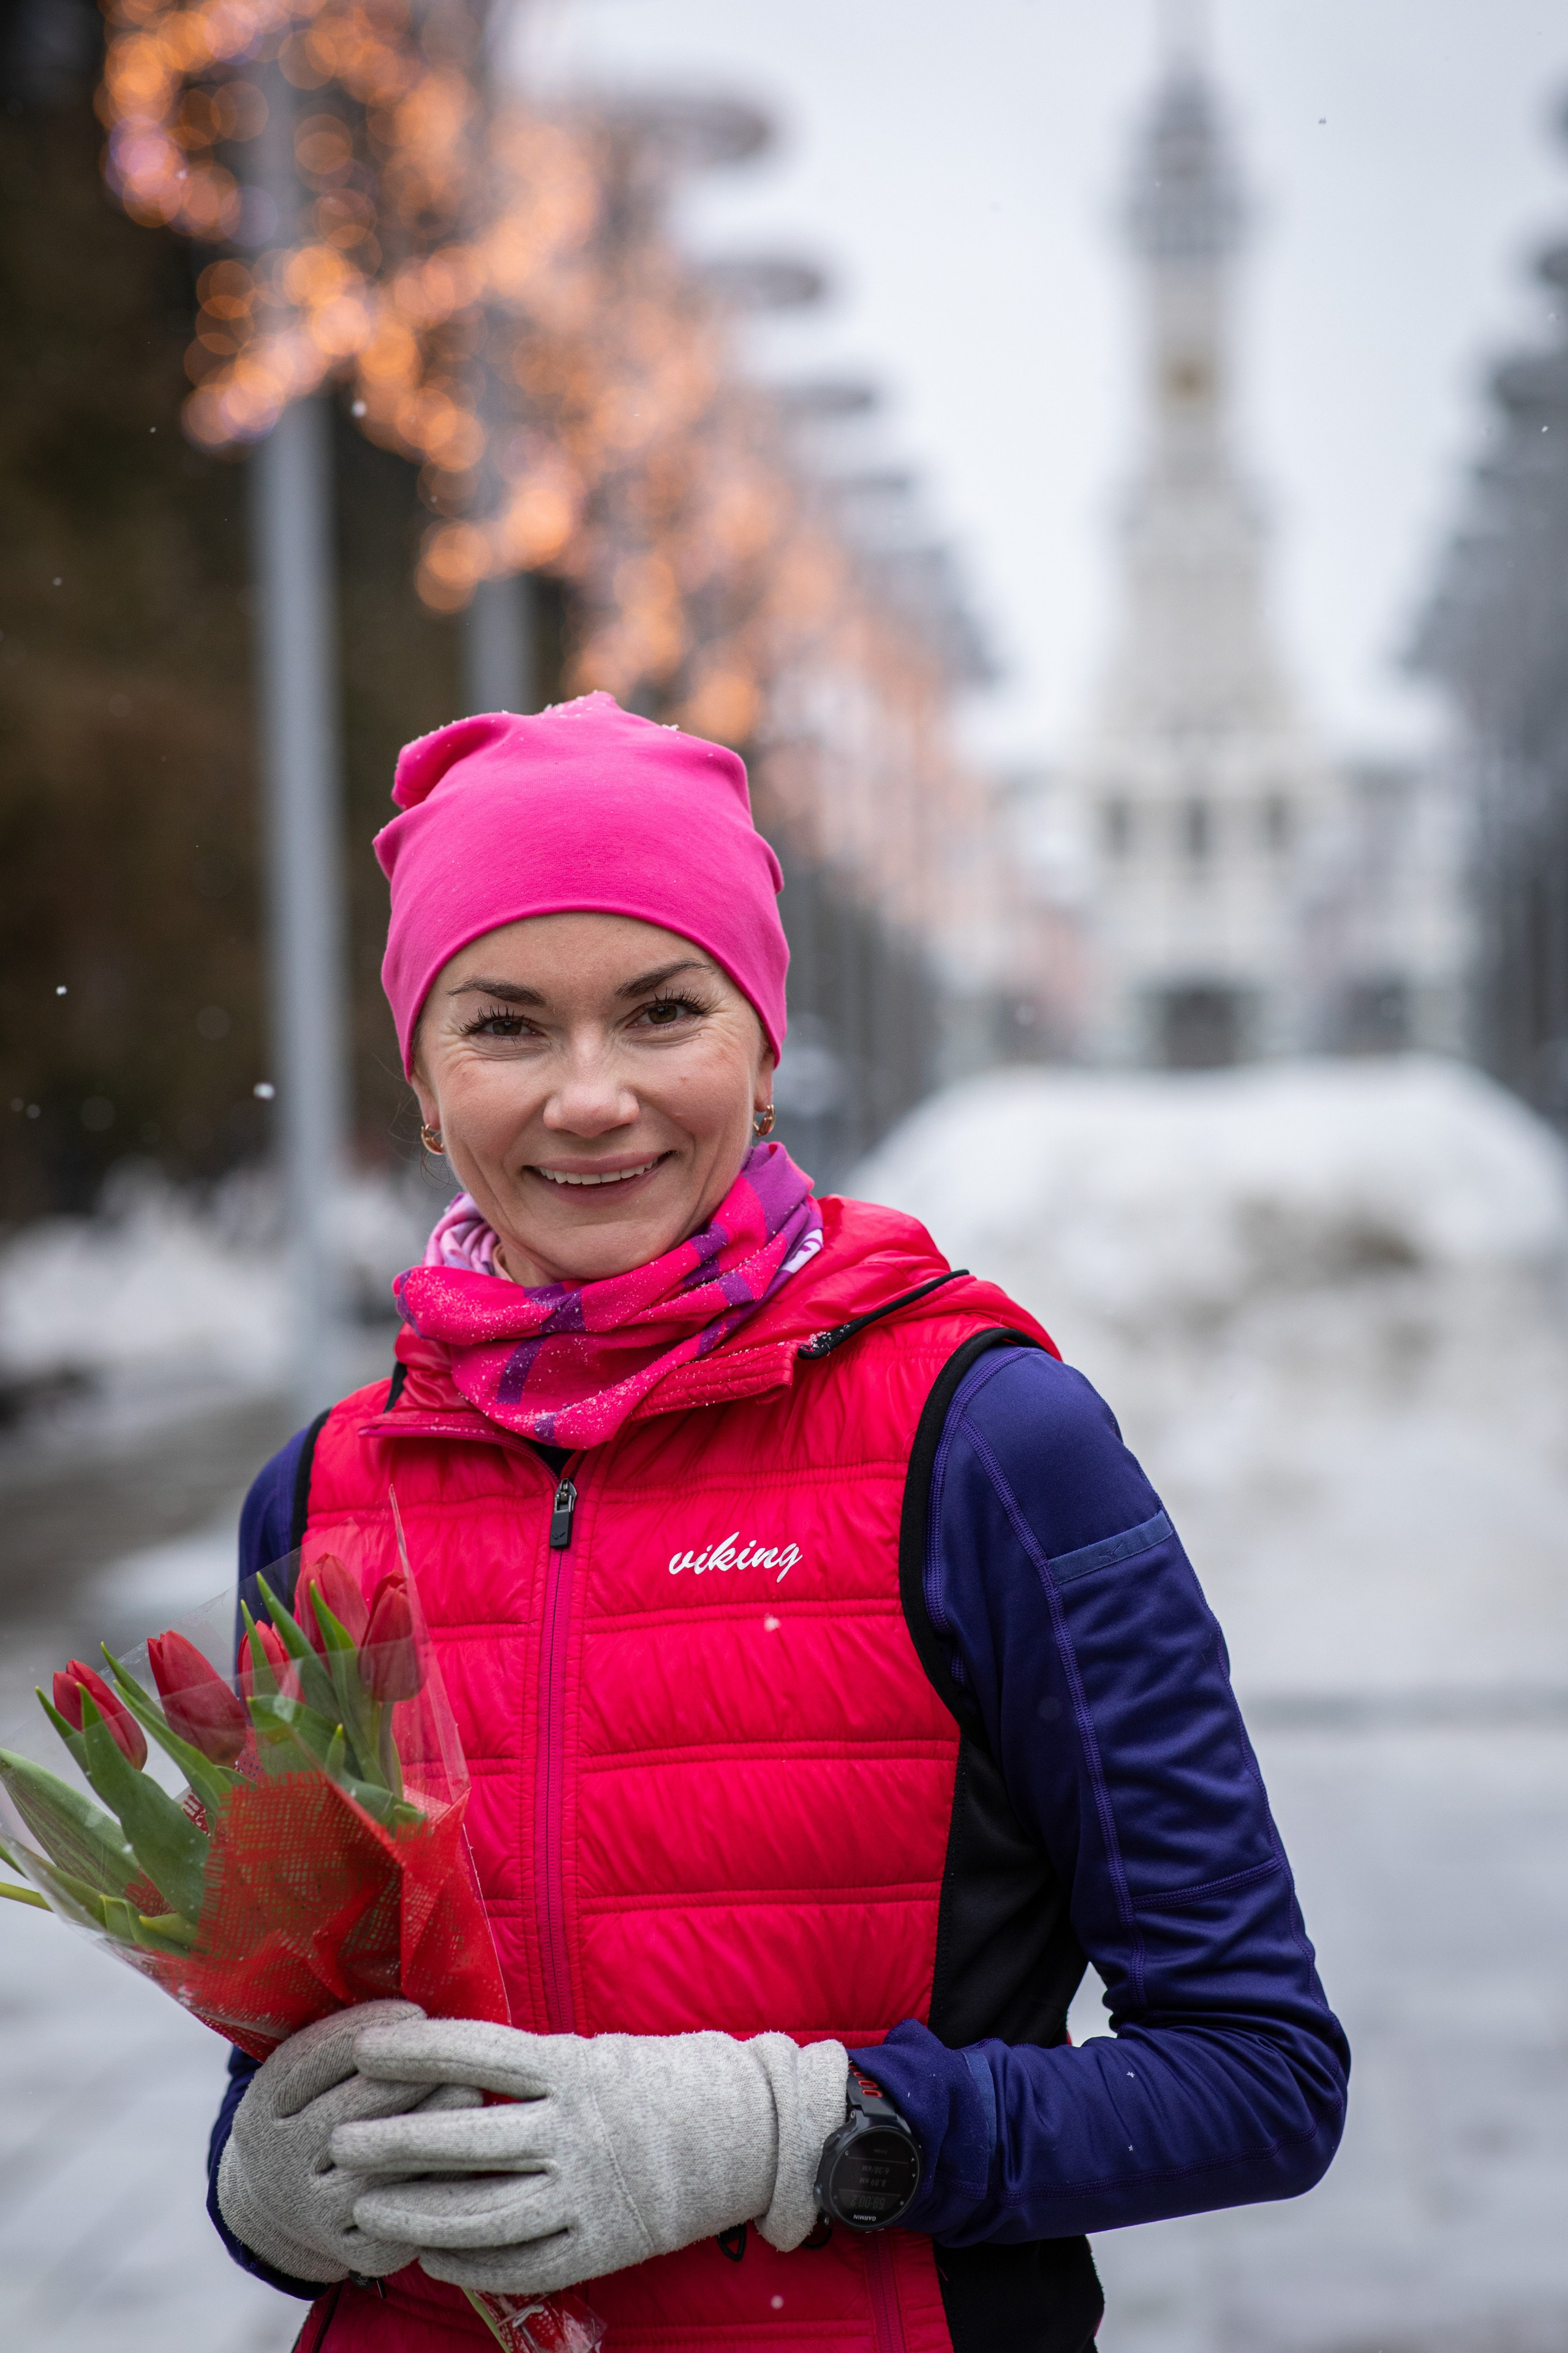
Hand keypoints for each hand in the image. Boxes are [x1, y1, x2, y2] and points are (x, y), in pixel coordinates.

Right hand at [217, 2000, 481, 2283]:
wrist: (275, 2202)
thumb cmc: (309, 2109)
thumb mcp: (298, 2072)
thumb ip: (338, 2038)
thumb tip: (408, 2008)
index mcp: (263, 2106)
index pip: (315, 2059)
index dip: (369, 2030)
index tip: (416, 2011)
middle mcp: (280, 2160)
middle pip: (353, 2111)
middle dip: (411, 2076)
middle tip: (461, 2053)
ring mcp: (314, 2210)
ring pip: (380, 2165)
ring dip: (430, 2127)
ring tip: (471, 2092)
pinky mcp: (354, 2250)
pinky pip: (402, 2218)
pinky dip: (434, 2187)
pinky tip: (464, 2157)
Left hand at [332, 2017, 849, 2296]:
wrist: (747, 2134)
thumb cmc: (665, 2080)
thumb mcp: (600, 2052)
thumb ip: (537, 2066)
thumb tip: (459, 2067)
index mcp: (575, 2068)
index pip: (480, 2055)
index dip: (418, 2052)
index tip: (365, 2051)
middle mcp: (575, 2130)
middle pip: (467, 2140)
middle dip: (396, 2143)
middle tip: (343, 2143)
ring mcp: (587, 2192)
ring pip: (482, 2212)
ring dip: (415, 2214)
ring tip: (365, 2210)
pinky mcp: (599, 2244)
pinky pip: (518, 2260)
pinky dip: (465, 2261)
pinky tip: (426, 2254)